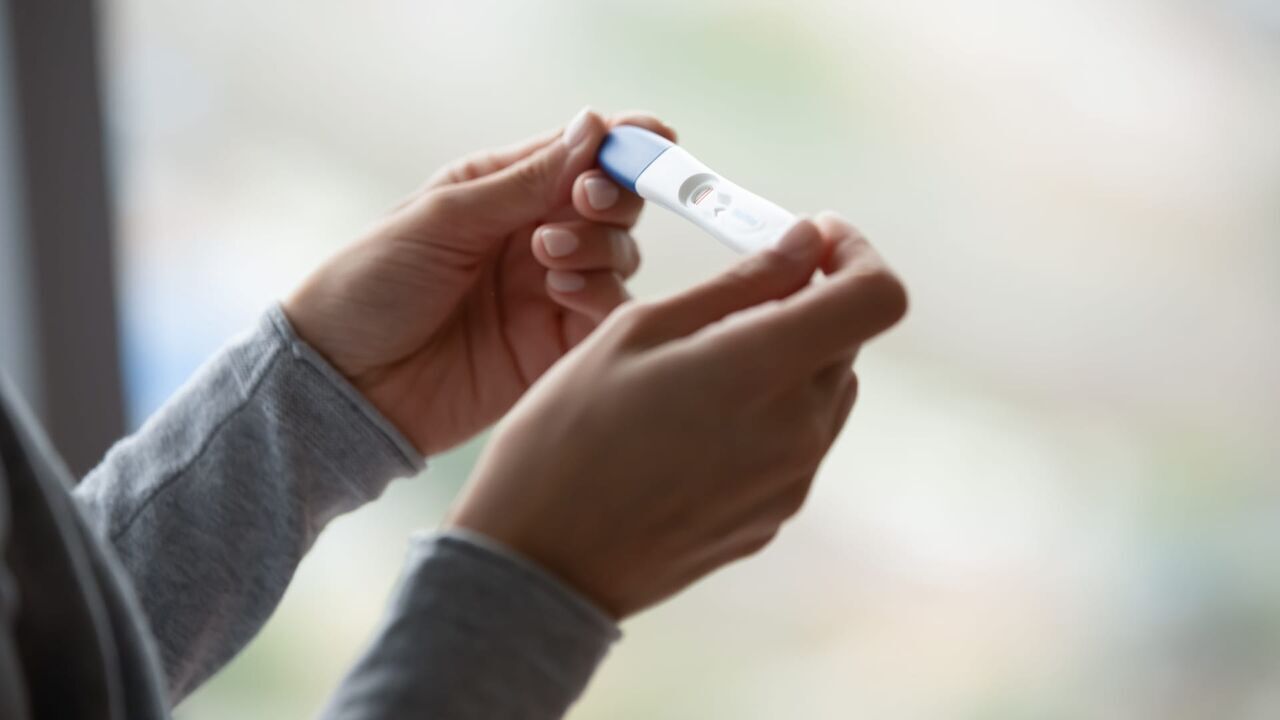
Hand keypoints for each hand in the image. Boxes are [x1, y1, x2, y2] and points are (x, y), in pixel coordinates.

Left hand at [284, 109, 676, 454]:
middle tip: (584, 201)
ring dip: (601, 245)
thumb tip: (594, 126)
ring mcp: (550, 293)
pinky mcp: (557, 347)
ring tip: (548, 256)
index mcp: (502, 191)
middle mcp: (535, 237)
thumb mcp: (444, 218)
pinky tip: (562, 291)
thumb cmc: (371, 286)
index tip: (654, 138)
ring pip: (621, 256)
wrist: (346, 384)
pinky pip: (609, 314)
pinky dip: (602, 294)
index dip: (625, 144)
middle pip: (614, 204)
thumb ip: (525, 181)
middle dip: (614, 195)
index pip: (580, 155)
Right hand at [447, 213, 907, 617]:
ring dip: (789, 362)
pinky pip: (795, 446)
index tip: (814, 240)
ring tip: (702, 368)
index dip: (856, 255)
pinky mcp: (772, 519)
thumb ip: (739, 283)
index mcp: (766, 370)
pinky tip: (693, 426)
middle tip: (734, 298)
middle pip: (846, 343)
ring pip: (823, 395)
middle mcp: (799, 431)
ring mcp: (790, 483)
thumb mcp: (639, 331)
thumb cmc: (568, 431)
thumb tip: (804, 243)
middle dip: (807, 304)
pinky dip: (768, 415)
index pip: (876, 297)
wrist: (540, 561)